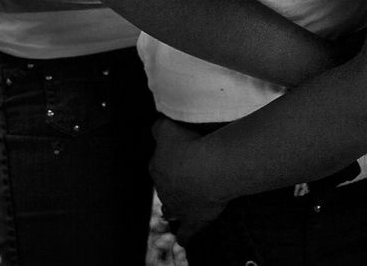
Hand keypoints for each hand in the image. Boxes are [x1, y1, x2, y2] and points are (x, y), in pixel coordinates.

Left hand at [150, 120, 228, 241]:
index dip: (168, 157)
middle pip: (164, 186)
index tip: (179, 153)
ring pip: (170, 209)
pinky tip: (183, 240)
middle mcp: (164, 189)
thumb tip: (157, 127)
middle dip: (171, 182)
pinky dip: (184, 236)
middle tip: (186, 174)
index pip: (157, 162)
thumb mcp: (169, 126)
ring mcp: (178, 206)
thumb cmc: (191, 145)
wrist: (210, 168)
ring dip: (172, 208)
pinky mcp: (193, 220)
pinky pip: (186, 233)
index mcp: (156, 166)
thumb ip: (159, 126)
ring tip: (175, 208)